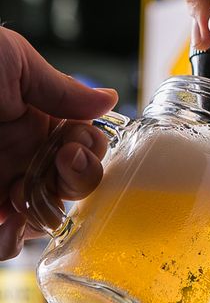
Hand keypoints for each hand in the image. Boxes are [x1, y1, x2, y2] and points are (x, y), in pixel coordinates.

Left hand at [0, 28, 117, 259]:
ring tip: (30, 193)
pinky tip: (6, 220)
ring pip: (41, 217)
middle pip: (71, 183)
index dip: (90, 148)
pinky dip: (9, 240)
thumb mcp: (11, 62)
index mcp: (35, 119)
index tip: (78, 141)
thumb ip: (60, 88)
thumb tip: (107, 98)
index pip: (82, 144)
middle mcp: (21, 155)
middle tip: (64, 161)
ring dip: (49, 210)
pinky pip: (1, 241)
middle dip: (79, 177)